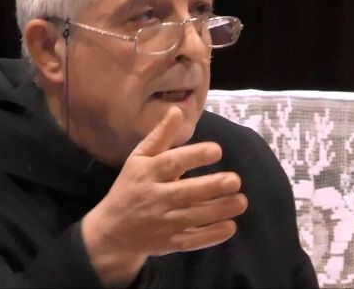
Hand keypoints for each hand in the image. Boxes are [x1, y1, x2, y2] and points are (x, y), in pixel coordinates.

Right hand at [81, 106, 247, 286]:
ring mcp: (162, 223)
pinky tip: (230, 227)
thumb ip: (160, 136)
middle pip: (186, 192)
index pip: (172, 163)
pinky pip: (193, 241)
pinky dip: (212, 236)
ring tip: (241, 201)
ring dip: (219, 210)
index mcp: (147, 173)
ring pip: (194, 217)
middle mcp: (155, 198)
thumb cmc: (130, 187)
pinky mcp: (170, 243)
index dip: (195, 156)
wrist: (112, 232)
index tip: (217, 150)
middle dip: (212, 187)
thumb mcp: (138, 159)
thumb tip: (177, 110)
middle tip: (235, 180)